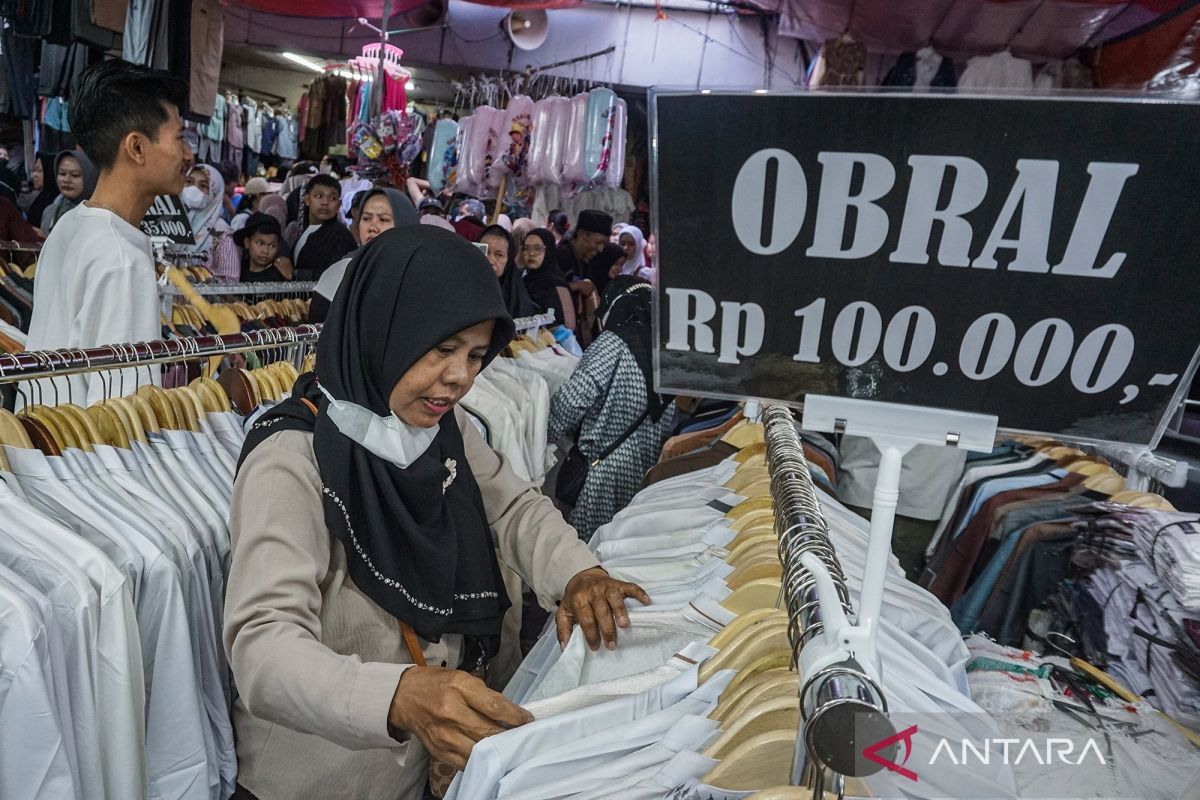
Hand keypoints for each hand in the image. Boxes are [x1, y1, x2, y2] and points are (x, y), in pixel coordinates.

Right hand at [388, 666, 531, 770]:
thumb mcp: (462, 678)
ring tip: (510, 747)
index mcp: (459, 687)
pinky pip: (466, 762)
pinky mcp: (439, 751)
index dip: (515, 716)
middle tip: (523, 736)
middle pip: (488, 731)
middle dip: (510, 735)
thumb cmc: (436, 684)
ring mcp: (444, 735)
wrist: (404, 697)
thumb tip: (509, 712)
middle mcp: (450, 712)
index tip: (527, 720)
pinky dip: (481, 760)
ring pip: (479, 750)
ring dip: (497, 750)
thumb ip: (485, 695)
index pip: (495, 706)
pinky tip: (491, 756)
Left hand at [556, 567, 649, 650]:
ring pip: (614, 598)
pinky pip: (630, 587)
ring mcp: (607, 586)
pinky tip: (646, 602)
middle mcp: (593, 591)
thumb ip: (563, 630)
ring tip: (625, 626)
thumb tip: (565, 648)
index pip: (586, 619)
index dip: (590, 634)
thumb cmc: (575, 599)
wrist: (582, 576)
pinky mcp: (618, 583)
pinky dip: (639, 593)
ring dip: (620, 611)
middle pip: (601, 610)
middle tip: (612, 645)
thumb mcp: (564, 613)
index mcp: (579, 599)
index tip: (595, 647)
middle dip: (607, 629)